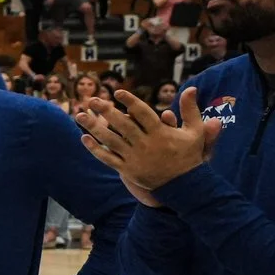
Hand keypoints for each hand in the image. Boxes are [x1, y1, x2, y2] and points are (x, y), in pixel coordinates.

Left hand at [77, 87, 221, 198]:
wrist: (185, 186)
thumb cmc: (189, 155)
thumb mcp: (195, 132)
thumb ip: (190, 110)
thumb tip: (191, 88)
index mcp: (161, 133)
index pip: (142, 113)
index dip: (130, 101)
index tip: (117, 92)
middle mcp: (146, 144)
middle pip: (122, 125)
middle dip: (106, 111)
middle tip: (92, 100)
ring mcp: (135, 157)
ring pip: (110, 140)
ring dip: (94, 127)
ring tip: (80, 115)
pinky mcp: (128, 170)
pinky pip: (107, 158)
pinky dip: (94, 149)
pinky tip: (84, 138)